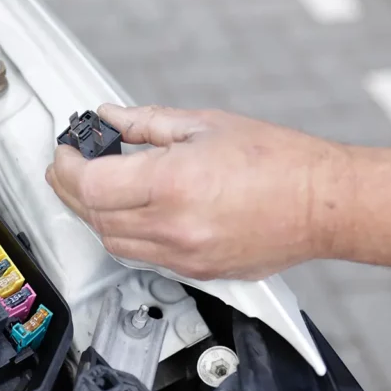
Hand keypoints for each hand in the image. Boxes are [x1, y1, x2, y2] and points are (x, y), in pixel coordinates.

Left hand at [46, 104, 352, 279]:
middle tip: (69, 165)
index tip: (65, 152)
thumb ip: (146, 123)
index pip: (91, 184)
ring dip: (94, 214)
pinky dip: (123, 233)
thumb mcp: (204, 125)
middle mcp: (174, 226)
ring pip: (112, 242)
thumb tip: (110, 118)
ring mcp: (183, 255)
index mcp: (173, 184)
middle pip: (94, 216)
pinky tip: (127, 210)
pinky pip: (141, 256)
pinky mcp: (195, 271)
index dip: (67, 166)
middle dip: (71, 189)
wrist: (325, 204)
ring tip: (94, 186)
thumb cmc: (280, 163)